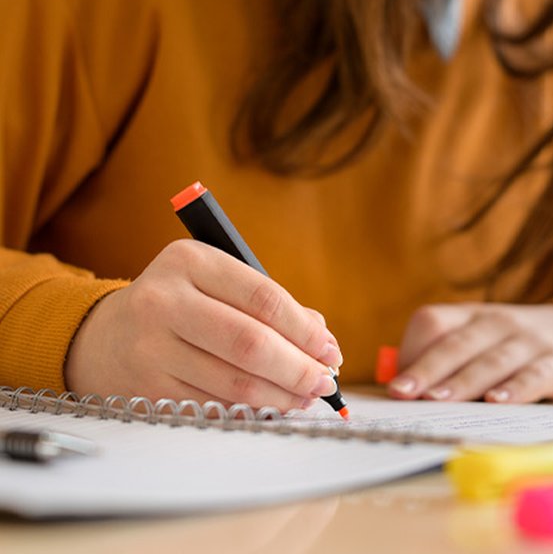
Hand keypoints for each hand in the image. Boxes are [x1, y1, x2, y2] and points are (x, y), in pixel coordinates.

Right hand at [65, 240, 341, 409]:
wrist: (104, 336)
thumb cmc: (182, 305)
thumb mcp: (217, 284)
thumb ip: (270, 305)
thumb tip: (323, 342)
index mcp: (190, 261)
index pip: (264, 298)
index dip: (305, 329)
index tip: (330, 350)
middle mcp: (164, 300)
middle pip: (250, 343)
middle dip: (298, 368)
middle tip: (325, 382)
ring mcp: (151, 346)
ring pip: (234, 381)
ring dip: (280, 395)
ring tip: (305, 397)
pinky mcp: (147, 387)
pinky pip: (214, 404)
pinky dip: (251, 409)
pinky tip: (271, 407)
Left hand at [388, 303, 552, 402]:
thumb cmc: (519, 346)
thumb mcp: (484, 340)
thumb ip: (450, 361)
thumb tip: (405, 395)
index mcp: (471, 316)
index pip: (432, 321)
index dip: (412, 351)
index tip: (396, 385)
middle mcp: (497, 323)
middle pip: (456, 344)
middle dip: (426, 369)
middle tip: (402, 393)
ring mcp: (529, 341)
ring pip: (491, 361)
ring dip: (463, 381)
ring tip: (438, 399)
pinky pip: (534, 375)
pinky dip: (516, 389)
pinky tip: (499, 402)